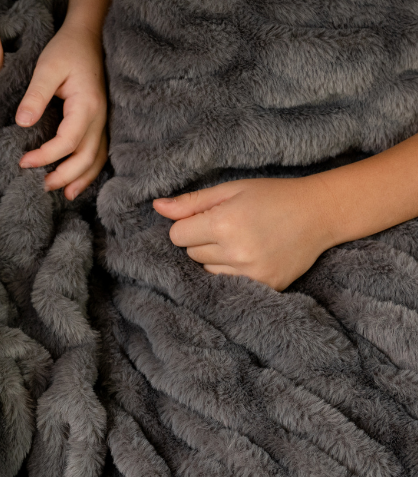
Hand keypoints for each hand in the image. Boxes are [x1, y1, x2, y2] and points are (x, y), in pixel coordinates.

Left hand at [16, 19, 107, 197]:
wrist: (88, 36)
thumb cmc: (67, 50)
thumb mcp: (47, 67)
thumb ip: (35, 95)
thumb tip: (23, 123)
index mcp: (87, 106)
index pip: (68, 142)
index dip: (46, 156)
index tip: (23, 162)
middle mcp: (100, 117)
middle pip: (87, 158)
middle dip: (65, 175)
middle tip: (41, 185)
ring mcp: (103, 120)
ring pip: (97, 158)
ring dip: (80, 178)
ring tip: (62, 193)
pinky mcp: (100, 121)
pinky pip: (99, 151)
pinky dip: (89, 169)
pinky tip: (76, 180)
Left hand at [153, 176, 336, 290]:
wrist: (320, 213)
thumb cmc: (272, 196)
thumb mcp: (230, 190)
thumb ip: (191, 202)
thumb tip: (156, 207)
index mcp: (224, 223)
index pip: (177, 235)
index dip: (188, 225)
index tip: (208, 217)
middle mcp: (236, 251)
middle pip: (191, 254)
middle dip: (202, 240)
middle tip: (231, 226)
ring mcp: (251, 272)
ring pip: (207, 271)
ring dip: (216, 258)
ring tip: (242, 240)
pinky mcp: (265, 286)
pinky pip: (229, 283)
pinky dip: (233, 272)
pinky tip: (251, 255)